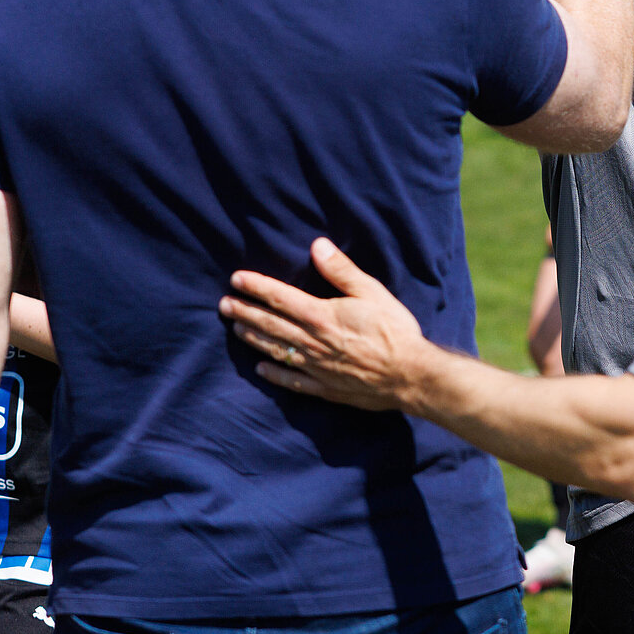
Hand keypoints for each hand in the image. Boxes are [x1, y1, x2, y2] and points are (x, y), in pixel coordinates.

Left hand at [222, 238, 428, 412]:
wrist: (409, 375)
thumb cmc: (394, 331)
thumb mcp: (372, 292)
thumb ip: (342, 271)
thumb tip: (318, 246)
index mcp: (322, 316)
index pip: (280, 298)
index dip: (257, 287)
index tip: (236, 279)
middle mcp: (313, 341)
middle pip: (271, 324)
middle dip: (245, 312)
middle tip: (224, 304)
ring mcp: (316, 367)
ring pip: (277, 350)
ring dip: (254, 338)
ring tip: (236, 328)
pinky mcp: (325, 387)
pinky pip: (293, 380)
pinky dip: (275, 373)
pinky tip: (261, 368)